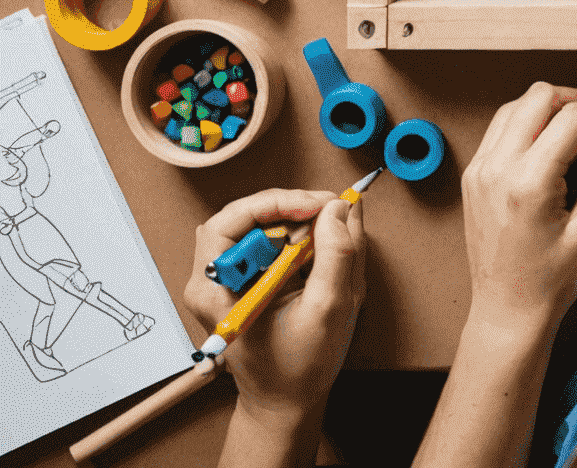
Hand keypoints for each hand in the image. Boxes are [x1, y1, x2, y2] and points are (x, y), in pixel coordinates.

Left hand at [185, 188, 365, 431]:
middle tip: (330, 211)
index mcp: (214, 290)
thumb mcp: (328, 310)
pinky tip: (319, 249)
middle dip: (291, 207)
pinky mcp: (245, 275)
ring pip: (260, 222)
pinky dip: (298, 233)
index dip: (276, 204)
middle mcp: (211, 278)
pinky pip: (269, 237)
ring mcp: (226, 277)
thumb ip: (338, 254)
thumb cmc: (298, 366)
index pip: (231, 221)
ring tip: (329, 233)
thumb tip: (339, 207)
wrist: (285, 399)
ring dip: (297, 219)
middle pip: (245, 215)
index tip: (317, 206)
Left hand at [460, 83, 576, 338]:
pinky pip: (500, 127)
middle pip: (539, 95)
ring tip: (575, 135)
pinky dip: (528, 123)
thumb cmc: (548, 282)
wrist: (506, 313)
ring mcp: (480, 169)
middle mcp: (497, 168)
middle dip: (575, 101)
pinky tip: (549, 146)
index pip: (571, 118)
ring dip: (549, 108)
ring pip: (516, 105)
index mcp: (528, 182)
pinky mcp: (474, 175)